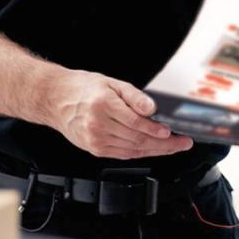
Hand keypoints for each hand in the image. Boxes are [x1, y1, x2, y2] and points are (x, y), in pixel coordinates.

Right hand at [43, 68, 194, 159]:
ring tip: (172, 147)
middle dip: (164, 144)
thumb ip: (134, 96)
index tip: (172, 132)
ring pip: (132, 151)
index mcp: (104, 106)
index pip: (136, 124)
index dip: (156, 130)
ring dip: (155, 151)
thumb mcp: (112, 83)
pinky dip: (140, 153)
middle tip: (182, 143)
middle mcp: (98, 126)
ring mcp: (96, 141)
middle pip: (137, 141)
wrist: (56, 99)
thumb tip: (152, 109)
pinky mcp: (95, 150)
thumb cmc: (83, 88)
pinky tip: (152, 149)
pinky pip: (123, 155)